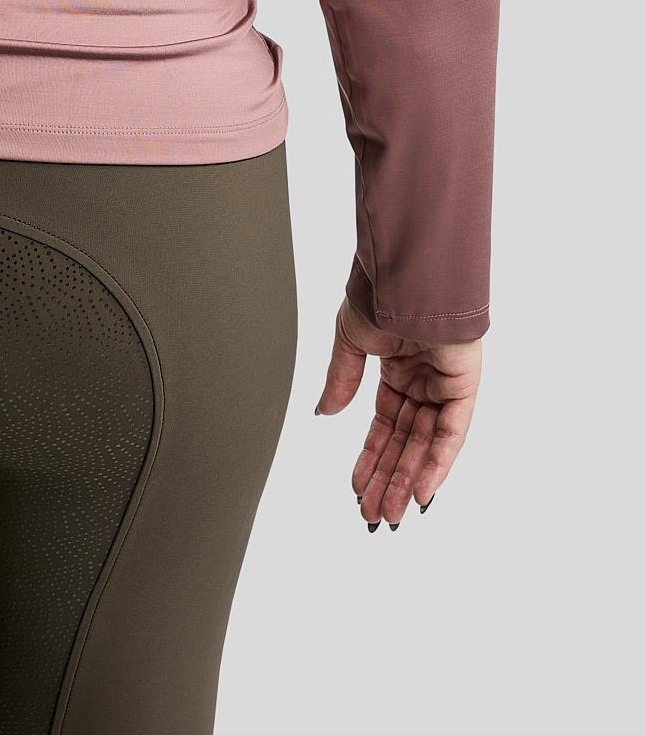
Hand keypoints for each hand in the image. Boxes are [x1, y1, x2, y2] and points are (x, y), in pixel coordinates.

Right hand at [314, 296, 481, 529]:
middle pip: (404, 442)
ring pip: (425, 444)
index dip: (370, 457)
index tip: (357, 488)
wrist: (405, 273)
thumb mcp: (350, 342)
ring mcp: (444, 385)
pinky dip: (437, 463)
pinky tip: (422, 492)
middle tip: (373, 515)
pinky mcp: (464, 387)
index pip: (384, 425)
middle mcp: (422, 381)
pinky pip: (451, 433)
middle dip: (388, 479)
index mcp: (397, 368)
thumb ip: (341, 381)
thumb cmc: (378, 294)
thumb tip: (325, 413)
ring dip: (408, 480)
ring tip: (390, 514)